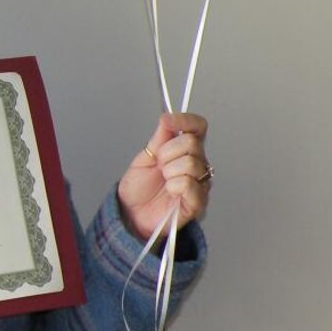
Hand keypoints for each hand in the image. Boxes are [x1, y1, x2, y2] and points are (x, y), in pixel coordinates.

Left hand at [117, 113, 211, 242]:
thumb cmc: (139, 188)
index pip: (198, 127)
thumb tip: (168, 117)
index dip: (185, 120)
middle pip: (192, 143)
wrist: (132, 214)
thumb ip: (159, 138)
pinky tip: (170, 192)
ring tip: (164, 181)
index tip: (167, 120)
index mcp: (185, 150)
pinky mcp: (198, 202)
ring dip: (169, 171)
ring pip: (191, 163)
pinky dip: (175, 186)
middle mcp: (197, 164)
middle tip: (159, 165)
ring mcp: (199, 183)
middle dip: (167, 152)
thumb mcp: (146, 157)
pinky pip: (190, 184)